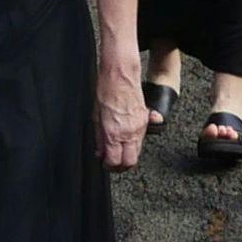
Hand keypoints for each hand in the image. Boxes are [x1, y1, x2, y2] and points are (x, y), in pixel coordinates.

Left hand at [93, 52, 147, 170]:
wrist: (120, 76)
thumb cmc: (105, 92)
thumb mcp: (96, 118)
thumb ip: (99, 138)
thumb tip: (100, 152)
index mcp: (114, 133)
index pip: (115, 162)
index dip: (109, 166)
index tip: (105, 163)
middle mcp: (129, 133)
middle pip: (130, 161)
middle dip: (121, 165)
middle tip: (112, 161)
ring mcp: (139, 127)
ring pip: (137, 151)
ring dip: (127, 153)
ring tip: (116, 148)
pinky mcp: (145, 119)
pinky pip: (141, 138)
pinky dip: (134, 141)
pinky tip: (125, 136)